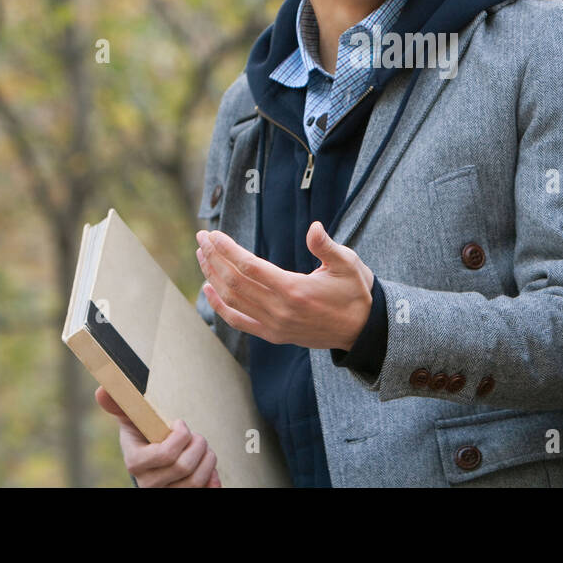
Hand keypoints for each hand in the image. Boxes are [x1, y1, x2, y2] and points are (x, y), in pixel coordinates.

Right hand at [95, 387, 220, 486]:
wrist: (154, 462)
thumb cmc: (145, 435)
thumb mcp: (133, 419)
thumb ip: (120, 404)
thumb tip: (101, 390)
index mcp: (134, 462)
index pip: (165, 454)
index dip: (181, 436)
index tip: (180, 424)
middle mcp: (148, 483)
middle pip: (184, 466)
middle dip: (198, 444)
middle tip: (196, 437)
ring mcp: (164, 493)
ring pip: (196, 482)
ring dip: (207, 460)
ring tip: (203, 450)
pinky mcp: (182, 498)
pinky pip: (205, 493)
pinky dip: (212, 480)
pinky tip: (209, 469)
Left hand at [195, 221, 373, 349]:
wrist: (361, 330)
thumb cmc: (354, 292)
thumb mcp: (348, 264)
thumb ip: (327, 246)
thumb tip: (313, 227)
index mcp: (294, 290)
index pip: (250, 267)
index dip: (228, 249)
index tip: (214, 234)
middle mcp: (279, 310)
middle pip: (235, 282)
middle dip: (214, 257)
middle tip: (201, 237)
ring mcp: (274, 325)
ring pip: (233, 299)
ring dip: (213, 276)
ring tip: (201, 254)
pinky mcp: (273, 335)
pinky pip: (238, 320)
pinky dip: (219, 306)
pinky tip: (208, 288)